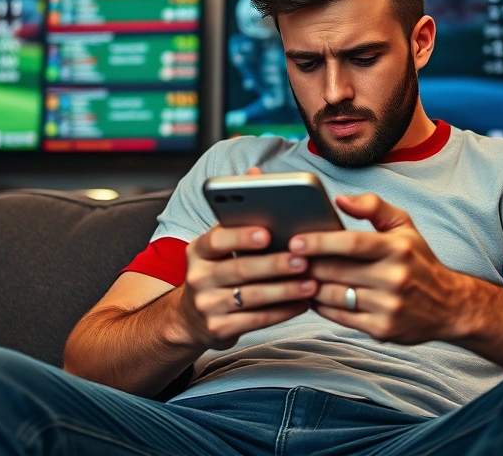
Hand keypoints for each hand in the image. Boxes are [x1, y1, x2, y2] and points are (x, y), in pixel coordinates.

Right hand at [178, 167, 316, 349]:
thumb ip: (239, 213)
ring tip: (312, 282)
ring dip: (285, 290)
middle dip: (274, 264)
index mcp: (198, 251)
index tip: (267, 232)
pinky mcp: (219, 330)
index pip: (217, 240)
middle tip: (303, 258)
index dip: (241, 236)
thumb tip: (255, 172)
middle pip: (239, 269)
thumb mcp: (218, 244)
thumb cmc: (216, 272)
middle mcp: (198, 278)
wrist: (190, 319)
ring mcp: (207, 306)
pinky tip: (304, 303)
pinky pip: (256, 320)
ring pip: (252, 297)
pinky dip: (283, 312)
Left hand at [293, 193, 469, 344]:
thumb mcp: (404, 226)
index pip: (352, 243)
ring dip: (310, 286)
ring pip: (333, 295)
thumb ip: (373, 206)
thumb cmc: (420, 261)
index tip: (295, 242)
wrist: (450, 306)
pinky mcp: (382, 329)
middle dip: (307, 265)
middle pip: (336, 271)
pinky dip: (321, 306)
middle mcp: (395, 277)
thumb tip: (339, 200)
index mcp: (398, 248)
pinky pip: (339, 317)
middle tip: (287, 260)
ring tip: (297, 277)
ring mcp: (388, 306)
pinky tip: (314, 296)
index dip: (319, 242)